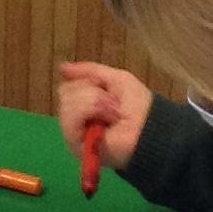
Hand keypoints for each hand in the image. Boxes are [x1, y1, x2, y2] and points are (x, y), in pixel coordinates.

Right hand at [57, 61, 152, 175]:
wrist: (151, 128)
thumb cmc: (138, 106)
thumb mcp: (116, 79)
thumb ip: (90, 71)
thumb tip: (62, 67)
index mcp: (83, 105)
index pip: (67, 87)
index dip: (85, 81)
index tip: (102, 85)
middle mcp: (75, 120)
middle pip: (65, 93)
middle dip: (91, 91)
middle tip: (113, 102)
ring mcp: (73, 133)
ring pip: (67, 103)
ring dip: (95, 101)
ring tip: (113, 113)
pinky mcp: (75, 144)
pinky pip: (69, 119)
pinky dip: (90, 111)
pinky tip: (108, 119)